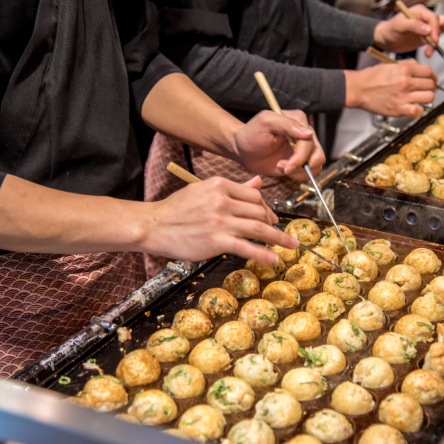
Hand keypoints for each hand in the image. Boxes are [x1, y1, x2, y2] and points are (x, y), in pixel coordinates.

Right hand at [142, 176, 298, 263]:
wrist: (153, 225)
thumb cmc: (176, 209)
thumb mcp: (203, 190)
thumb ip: (233, 188)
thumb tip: (258, 183)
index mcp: (219, 185)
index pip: (253, 195)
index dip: (265, 207)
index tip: (270, 217)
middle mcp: (222, 201)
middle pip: (259, 211)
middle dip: (272, 222)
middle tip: (278, 232)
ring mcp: (220, 221)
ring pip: (258, 228)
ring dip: (278, 238)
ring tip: (290, 244)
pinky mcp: (216, 240)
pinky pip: (246, 247)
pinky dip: (263, 254)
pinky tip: (273, 259)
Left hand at [234, 110, 325, 180]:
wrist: (243, 150)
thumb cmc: (251, 134)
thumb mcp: (265, 122)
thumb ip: (286, 124)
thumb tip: (308, 133)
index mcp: (298, 120)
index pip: (309, 141)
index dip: (300, 156)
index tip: (287, 165)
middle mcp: (304, 134)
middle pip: (317, 154)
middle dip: (300, 166)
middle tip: (284, 169)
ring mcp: (303, 149)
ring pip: (316, 165)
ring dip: (299, 172)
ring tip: (281, 168)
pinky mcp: (300, 161)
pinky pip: (310, 173)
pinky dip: (298, 176)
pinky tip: (284, 170)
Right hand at [344, 60, 436, 117]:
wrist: (358, 89)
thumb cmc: (371, 78)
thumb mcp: (390, 65)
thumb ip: (406, 64)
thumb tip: (419, 66)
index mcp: (404, 69)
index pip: (428, 71)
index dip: (431, 75)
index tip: (430, 79)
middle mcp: (405, 82)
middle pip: (431, 84)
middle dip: (430, 86)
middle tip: (426, 89)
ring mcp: (403, 96)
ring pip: (429, 97)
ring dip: (427, 98)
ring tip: (421, 98)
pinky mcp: (398, 109)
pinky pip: (418, 111)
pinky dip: (419, 110)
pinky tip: (414, 108)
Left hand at [373, 5, 443, 56]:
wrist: (385, 40)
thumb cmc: (389, 30)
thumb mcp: (398, 26)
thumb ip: (412, 25)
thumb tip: (428, 29)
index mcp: (419, 11)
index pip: (433, 17)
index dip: (436, 28)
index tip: (434, 40)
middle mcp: (425, 17)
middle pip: (443, 21)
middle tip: (442, 41)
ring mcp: (428, 27)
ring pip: (443, 29)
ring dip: (438, 42)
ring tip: (428, 52)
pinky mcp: (427, 36)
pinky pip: (437, 40)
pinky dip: (435, 47)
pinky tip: (428, 53)